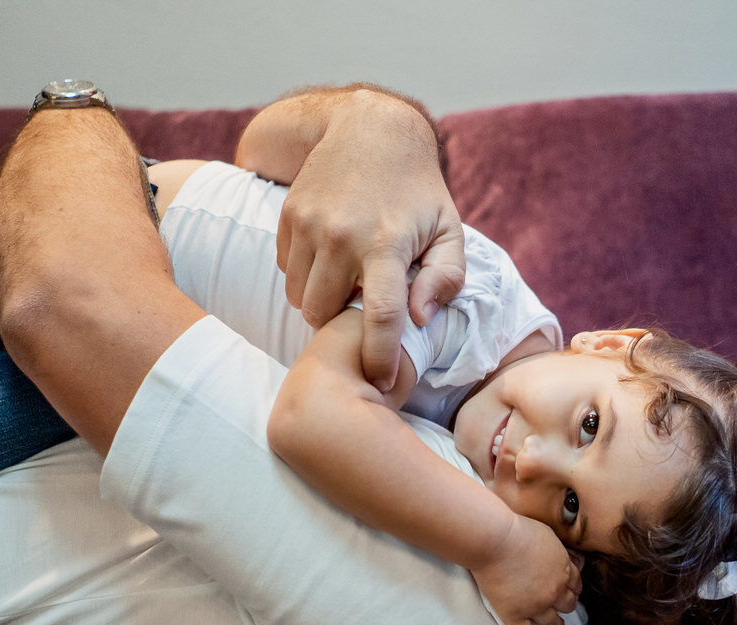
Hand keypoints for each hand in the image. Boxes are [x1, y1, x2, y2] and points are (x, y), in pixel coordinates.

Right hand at [274, 95, 465, 391]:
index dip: (380, 358)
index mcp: (388, 243)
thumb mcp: (449, 228)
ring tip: (348, 284)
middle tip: (363, 312)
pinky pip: (287, 272)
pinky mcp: (288, 218)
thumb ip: (447, 277)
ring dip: (321, 303)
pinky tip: (330, 260)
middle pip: (325, 315)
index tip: (383, 382)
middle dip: (342, 325)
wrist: (369, 130)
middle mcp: (342, 235)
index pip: (380, 316)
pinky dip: (305, 277)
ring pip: (300, 299)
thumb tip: (421, 318)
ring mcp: (309, 225)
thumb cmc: (417, 191)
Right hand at [470, 515, 582, 624]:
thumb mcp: (548, 534)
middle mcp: (554, 591)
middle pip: (568, 605)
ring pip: (552, 624)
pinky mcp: (515, 615)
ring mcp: (535, 606)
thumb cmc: (517, 530)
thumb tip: (564, 557)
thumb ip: (558, 550)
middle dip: (566, 606)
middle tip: (560, 607)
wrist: (495, 540)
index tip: (569, 591)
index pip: (576, 585)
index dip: (572, 589)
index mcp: (563, 569)